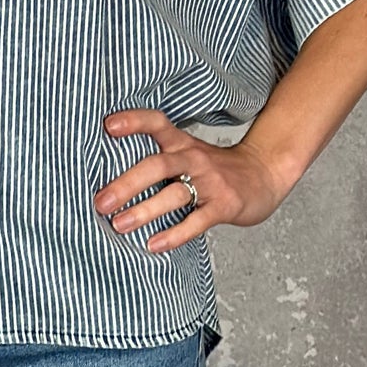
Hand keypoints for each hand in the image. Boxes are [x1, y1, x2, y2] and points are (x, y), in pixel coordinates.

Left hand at [95, 109, 289, 248]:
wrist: (265, 174)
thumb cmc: (216, 169)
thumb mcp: (189, 154)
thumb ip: (158, 159)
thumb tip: (108, 179)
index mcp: (182, 144)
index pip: (157, 124)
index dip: (134, 122)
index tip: (108, 126)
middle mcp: (194, 159)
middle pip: (158, 165)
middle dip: (127, 183)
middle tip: (100, 202)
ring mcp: (211, 182)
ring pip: (175, 194)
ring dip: (145, 210)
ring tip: (119, 225)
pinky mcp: (224, 206)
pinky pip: (196, 221)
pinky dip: (174, 234)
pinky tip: (154, 245)